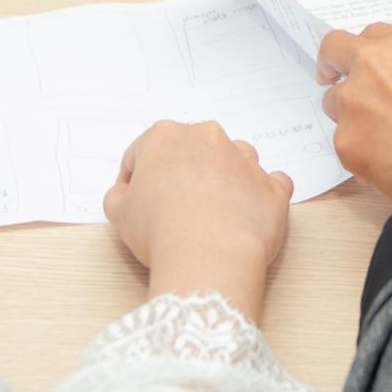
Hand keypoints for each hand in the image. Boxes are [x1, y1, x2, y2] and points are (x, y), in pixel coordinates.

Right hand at [103, 120, 292, 319]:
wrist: (209, 254)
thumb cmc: (160, 230)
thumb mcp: (118, 214)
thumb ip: (118, 196)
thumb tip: (124, 194)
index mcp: (167, 137)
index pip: (144, 151)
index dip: (136, 179)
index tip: (136, 201)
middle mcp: (209, 138)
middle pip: (193, 151)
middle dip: (183, 174)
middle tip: (173, 209)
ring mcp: (246, 160)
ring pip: (235, 160)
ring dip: (224, 180)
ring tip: (212, 214)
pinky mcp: (273, 186)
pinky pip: (272, 183)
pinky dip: (262, 196)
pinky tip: (249, 214)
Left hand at [316, 23, 391, 200]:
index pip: (376, 35)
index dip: (374, 53)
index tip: (373, 66)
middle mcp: (375, 62)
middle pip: (336, 48)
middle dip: (333, 62)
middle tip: (334, 76)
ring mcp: (354, 98)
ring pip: (334, 99)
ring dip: (349, 113)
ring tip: (380, 139)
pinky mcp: (344, 137)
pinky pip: (345, 141)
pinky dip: (360, 152)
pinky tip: (388, 165)